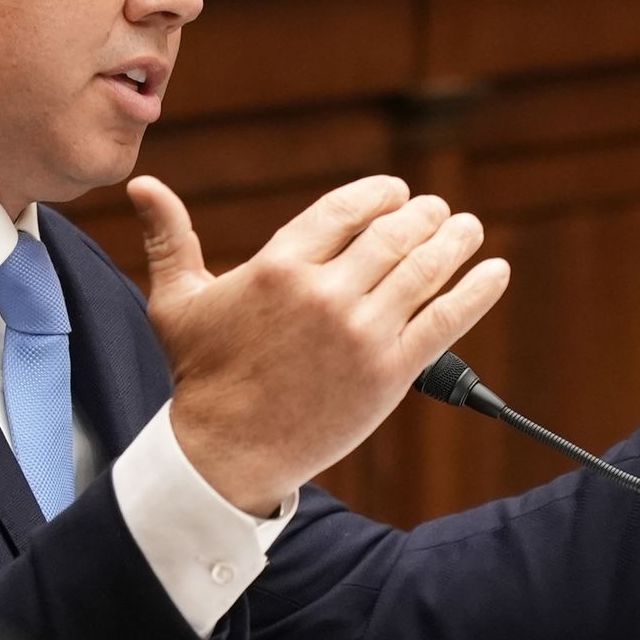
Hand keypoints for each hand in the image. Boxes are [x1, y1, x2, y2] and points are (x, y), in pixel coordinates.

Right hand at [127, 175, 510, 514]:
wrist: (225, 454)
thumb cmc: (199, 376)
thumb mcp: (176, 301)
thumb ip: (169, 238)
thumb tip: (144, 185)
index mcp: (280, 266)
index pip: (346, 209)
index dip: (379, 195)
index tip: (397, 193)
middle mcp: (326, 293)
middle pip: (393, 235)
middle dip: (422, 216)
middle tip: (436, 213)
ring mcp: (362, 333)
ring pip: (423, 271)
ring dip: (454, 242)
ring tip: (466, 229)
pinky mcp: (389, 374)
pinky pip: (446, 321)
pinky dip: (476, 291)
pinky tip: (495, 270)